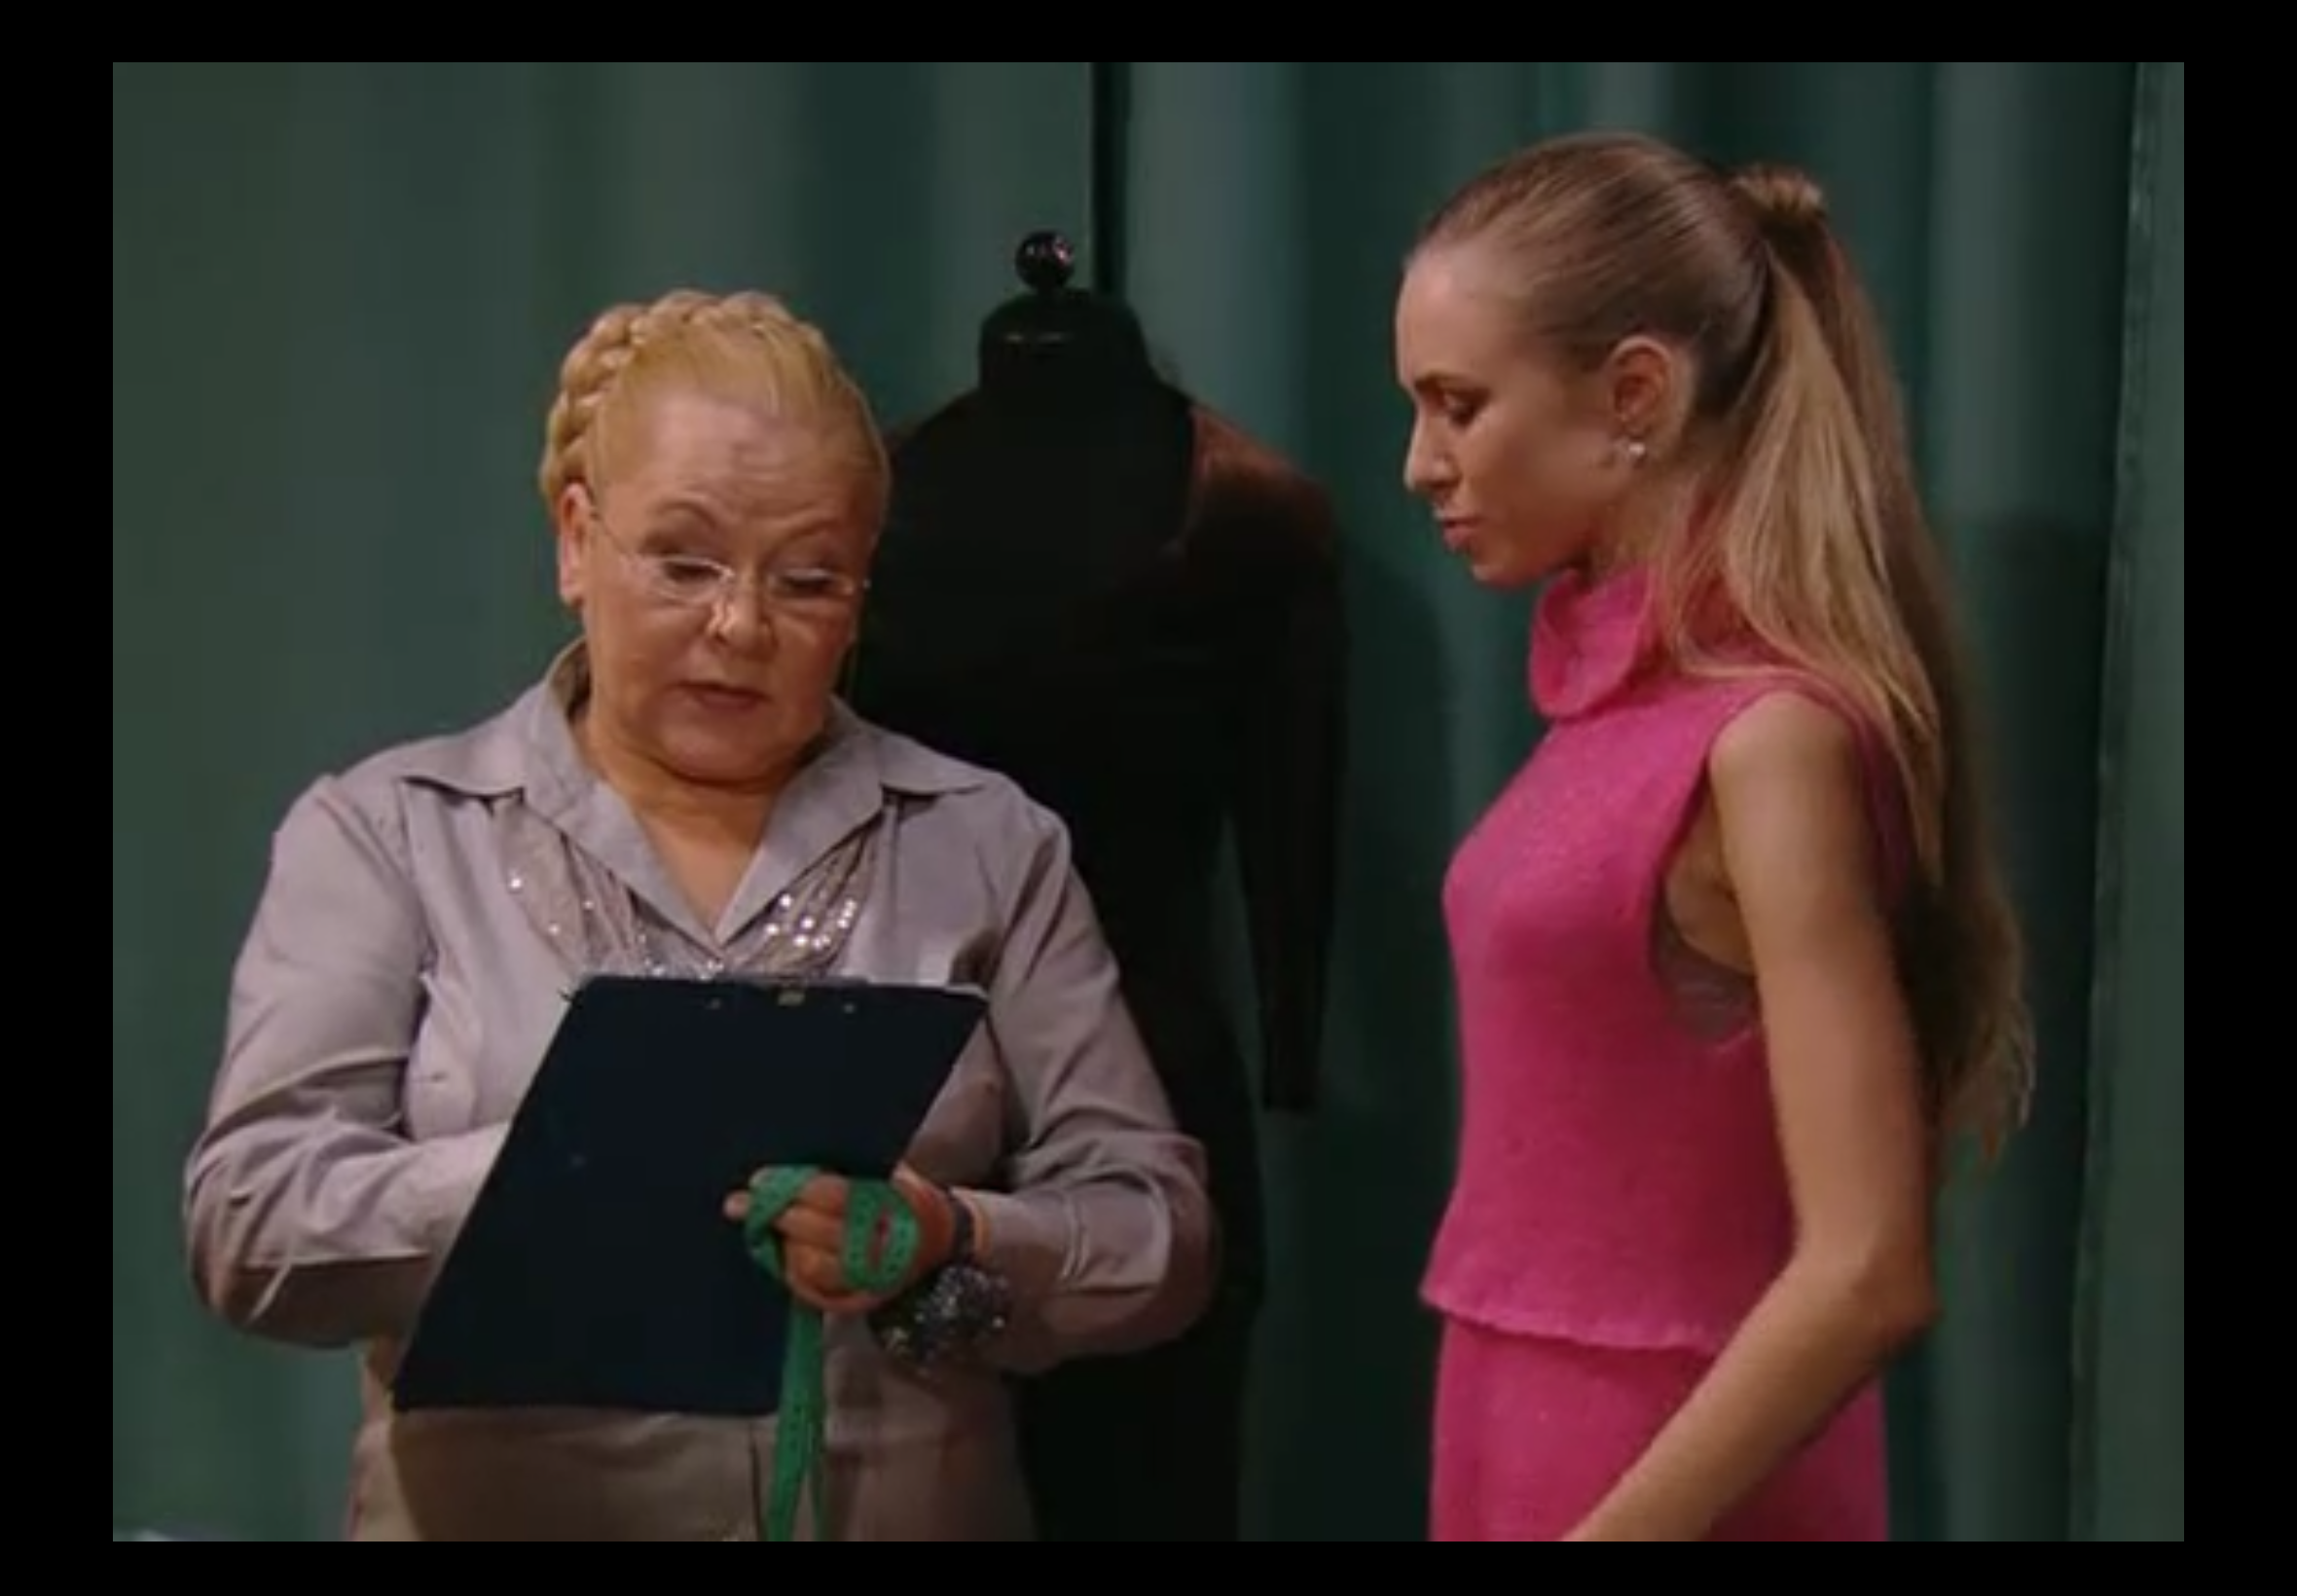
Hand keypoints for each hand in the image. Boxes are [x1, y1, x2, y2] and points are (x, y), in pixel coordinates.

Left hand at [722, 1163, 956, 1314]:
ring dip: (780, 1244)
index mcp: (896, 1206)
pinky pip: (815, 1292)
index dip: (795, 1188)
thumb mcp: (892, 1172)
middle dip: (775, 1216)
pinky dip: (791, 1270)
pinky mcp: (862, 1301)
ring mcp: (873, 1280)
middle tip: (739, 1204)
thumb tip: (797, 1160)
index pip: (836, 1197)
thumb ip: (854, 1169)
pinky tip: (780, 1251)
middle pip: (818, 1233)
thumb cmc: (907, 1197)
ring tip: (762, 1227)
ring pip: (812, 1266)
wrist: (942, 1241)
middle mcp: (886, 1247)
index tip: (760, 1180)